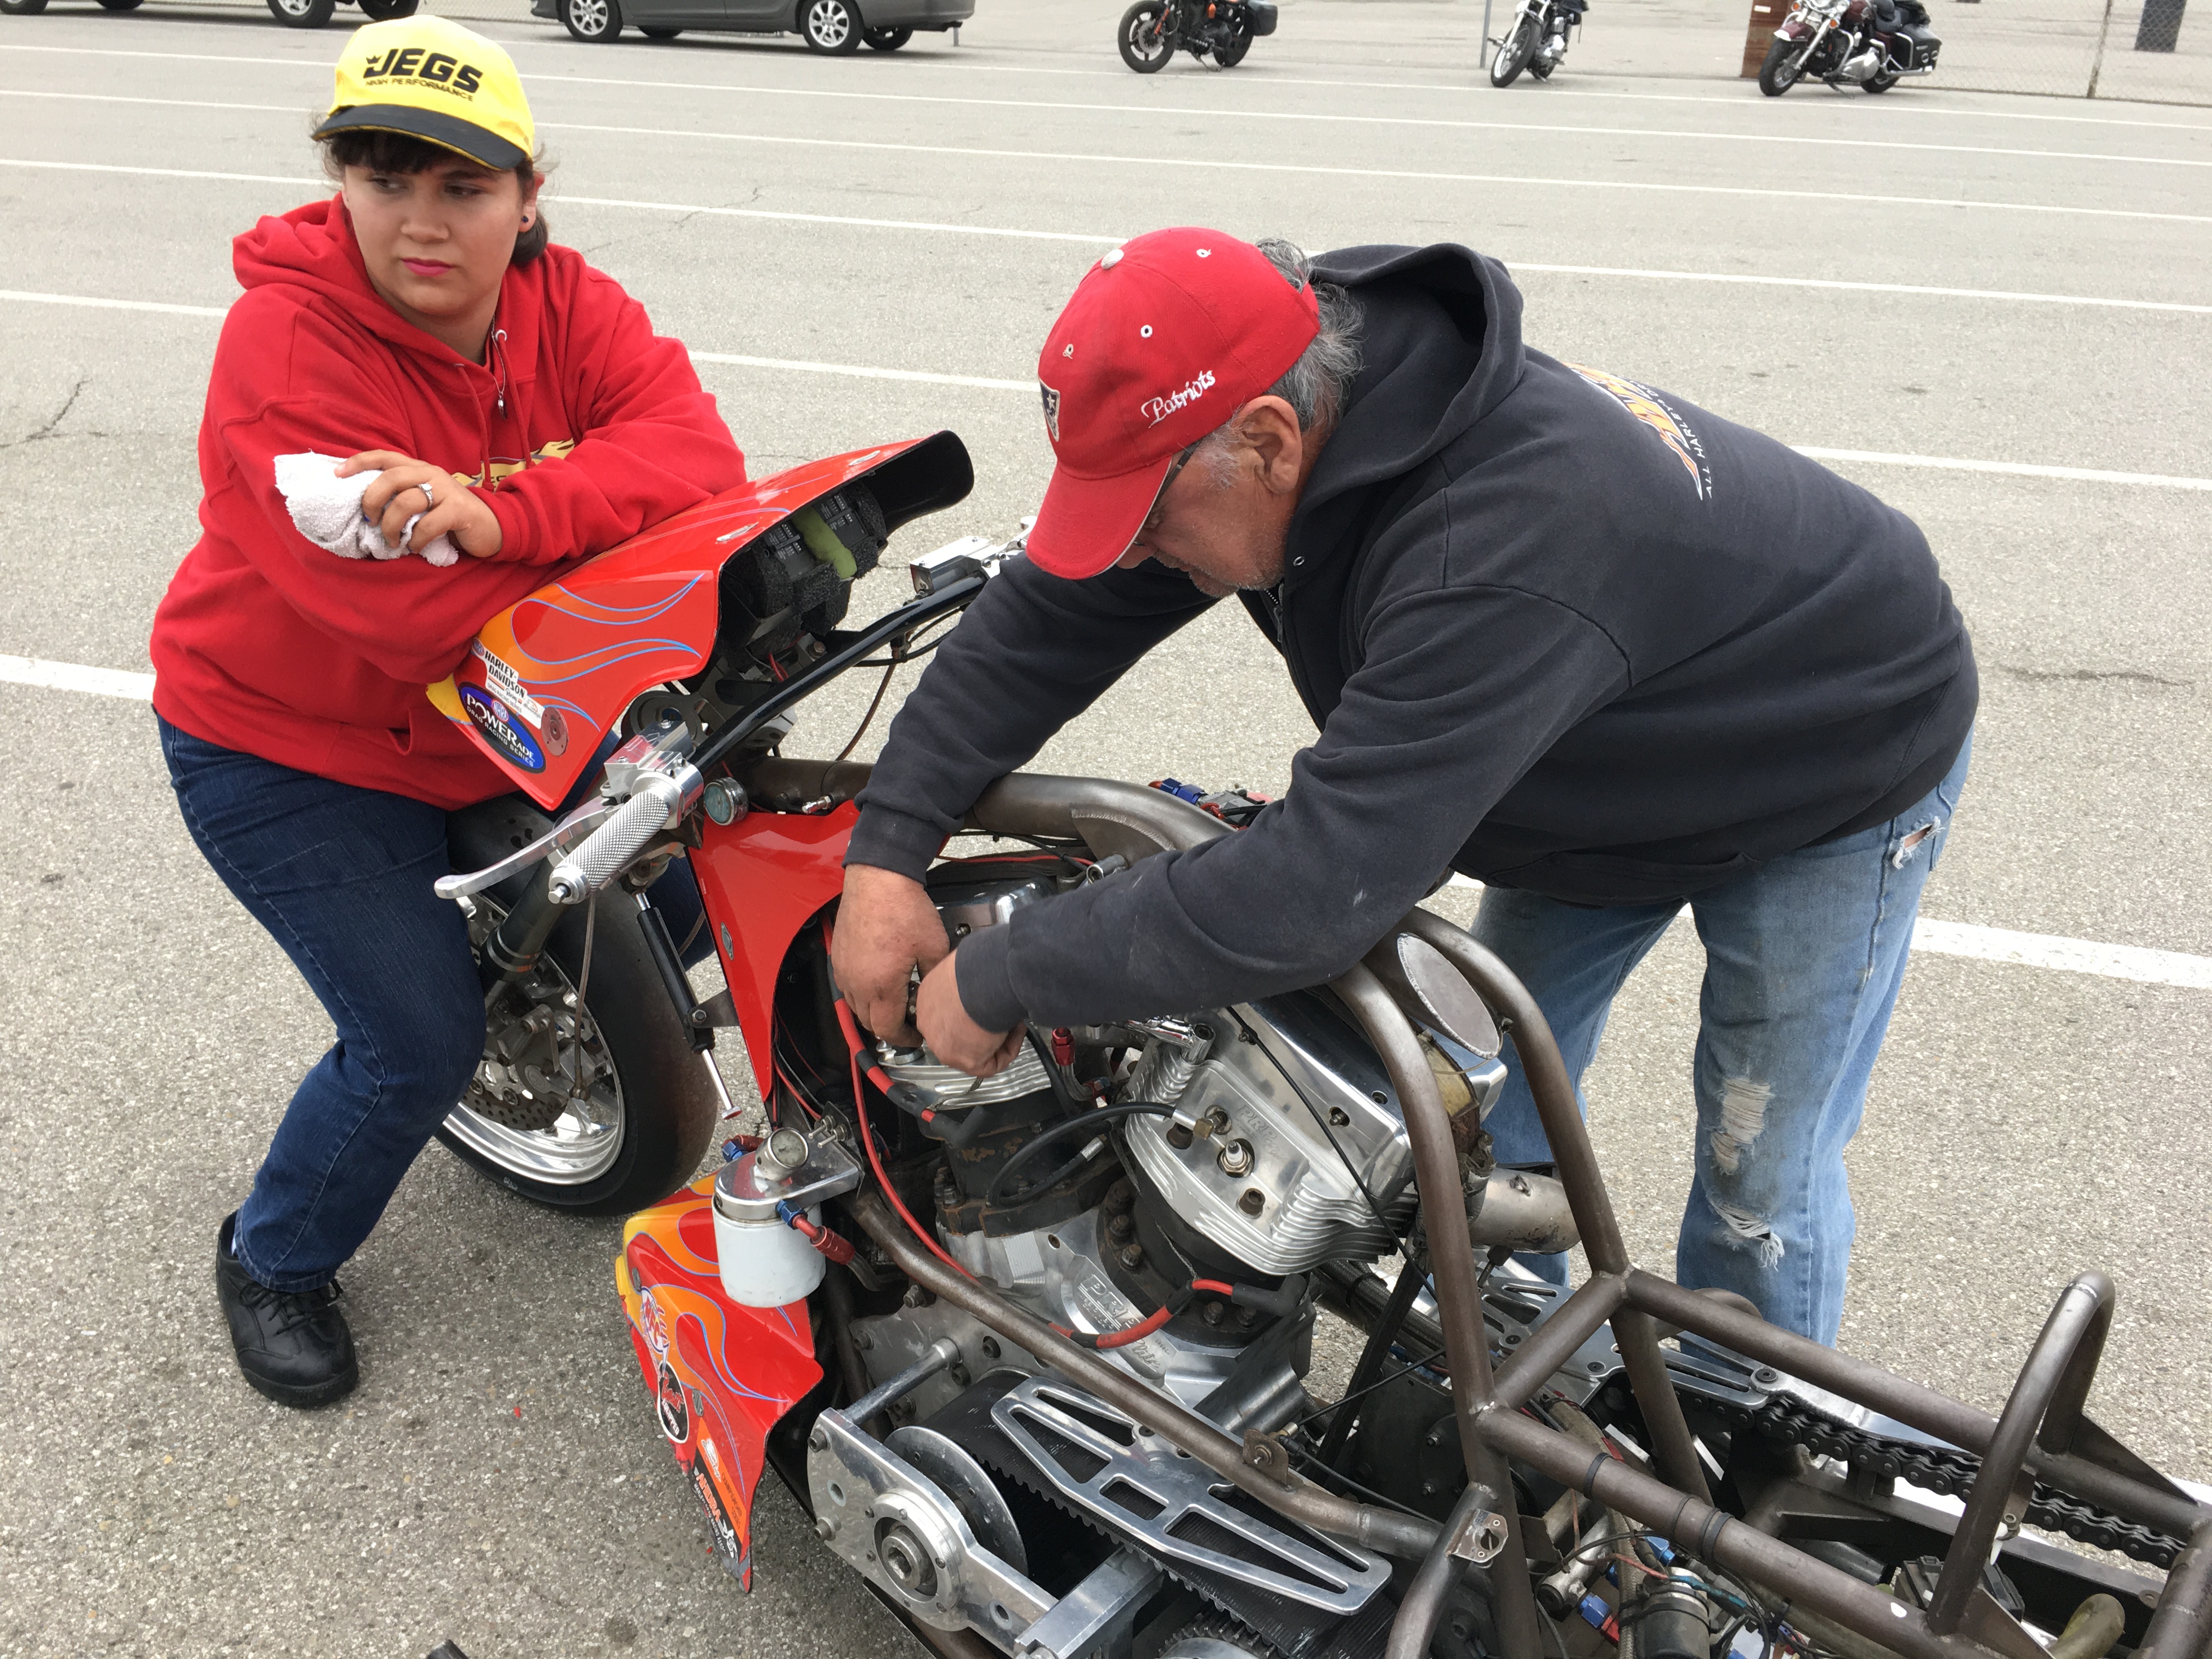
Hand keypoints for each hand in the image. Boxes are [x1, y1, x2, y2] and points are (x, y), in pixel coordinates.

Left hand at [338, 450, 502, 559]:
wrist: (491, 527)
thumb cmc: (449, 515)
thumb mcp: (423, 499)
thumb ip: (400, 495)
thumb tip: (364, 505)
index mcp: (418, 468)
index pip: (384, 456)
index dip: (359, 462)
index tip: (338, 475)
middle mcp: (431, 473)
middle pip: (391, 478)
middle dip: (372, 501)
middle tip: (369, 521)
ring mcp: (446, 490)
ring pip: (406, 502)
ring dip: (392, 526)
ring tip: (392, 542)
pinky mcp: (459, 510)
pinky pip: (429, 524)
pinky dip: (416, 539)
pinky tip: (415, 547)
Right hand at [831, 864, 951, 1044]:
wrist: (879, 878)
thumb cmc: (903, 907)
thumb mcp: (934, 947)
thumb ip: (934, 977)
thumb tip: (935, 992)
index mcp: (881, 985)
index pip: (888, 1029)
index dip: (905, 1039)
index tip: (917, 1036)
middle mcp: (857, 982)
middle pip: (869, 1023)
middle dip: (889, 1027)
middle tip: (908, 1022)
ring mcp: (844, 969)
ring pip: (855, 1007)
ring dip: (873, 1012)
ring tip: (894, 1002)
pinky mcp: (838, 956)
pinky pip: (847, 987)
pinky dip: (861, 993)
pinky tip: (877, 981)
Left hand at [915, 952, 1026, 1078]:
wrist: (985, 978)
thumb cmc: (979, 966)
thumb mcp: (967, 965)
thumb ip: (969, 979)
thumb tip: (984, 975)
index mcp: (926, 997)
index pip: (946, 1013)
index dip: (970, 1012)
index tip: (989, 1005)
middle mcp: (929, 1024)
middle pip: (957, 1035)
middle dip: (982, 1029)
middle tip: (1003, 1016)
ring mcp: (943, 1045)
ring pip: (974, 1051)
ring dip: (998, 1039)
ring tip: (1014, 1020)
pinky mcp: (964, 1060)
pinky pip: (990, 1064)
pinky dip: (1008, 1050)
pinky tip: (1017, 1031)